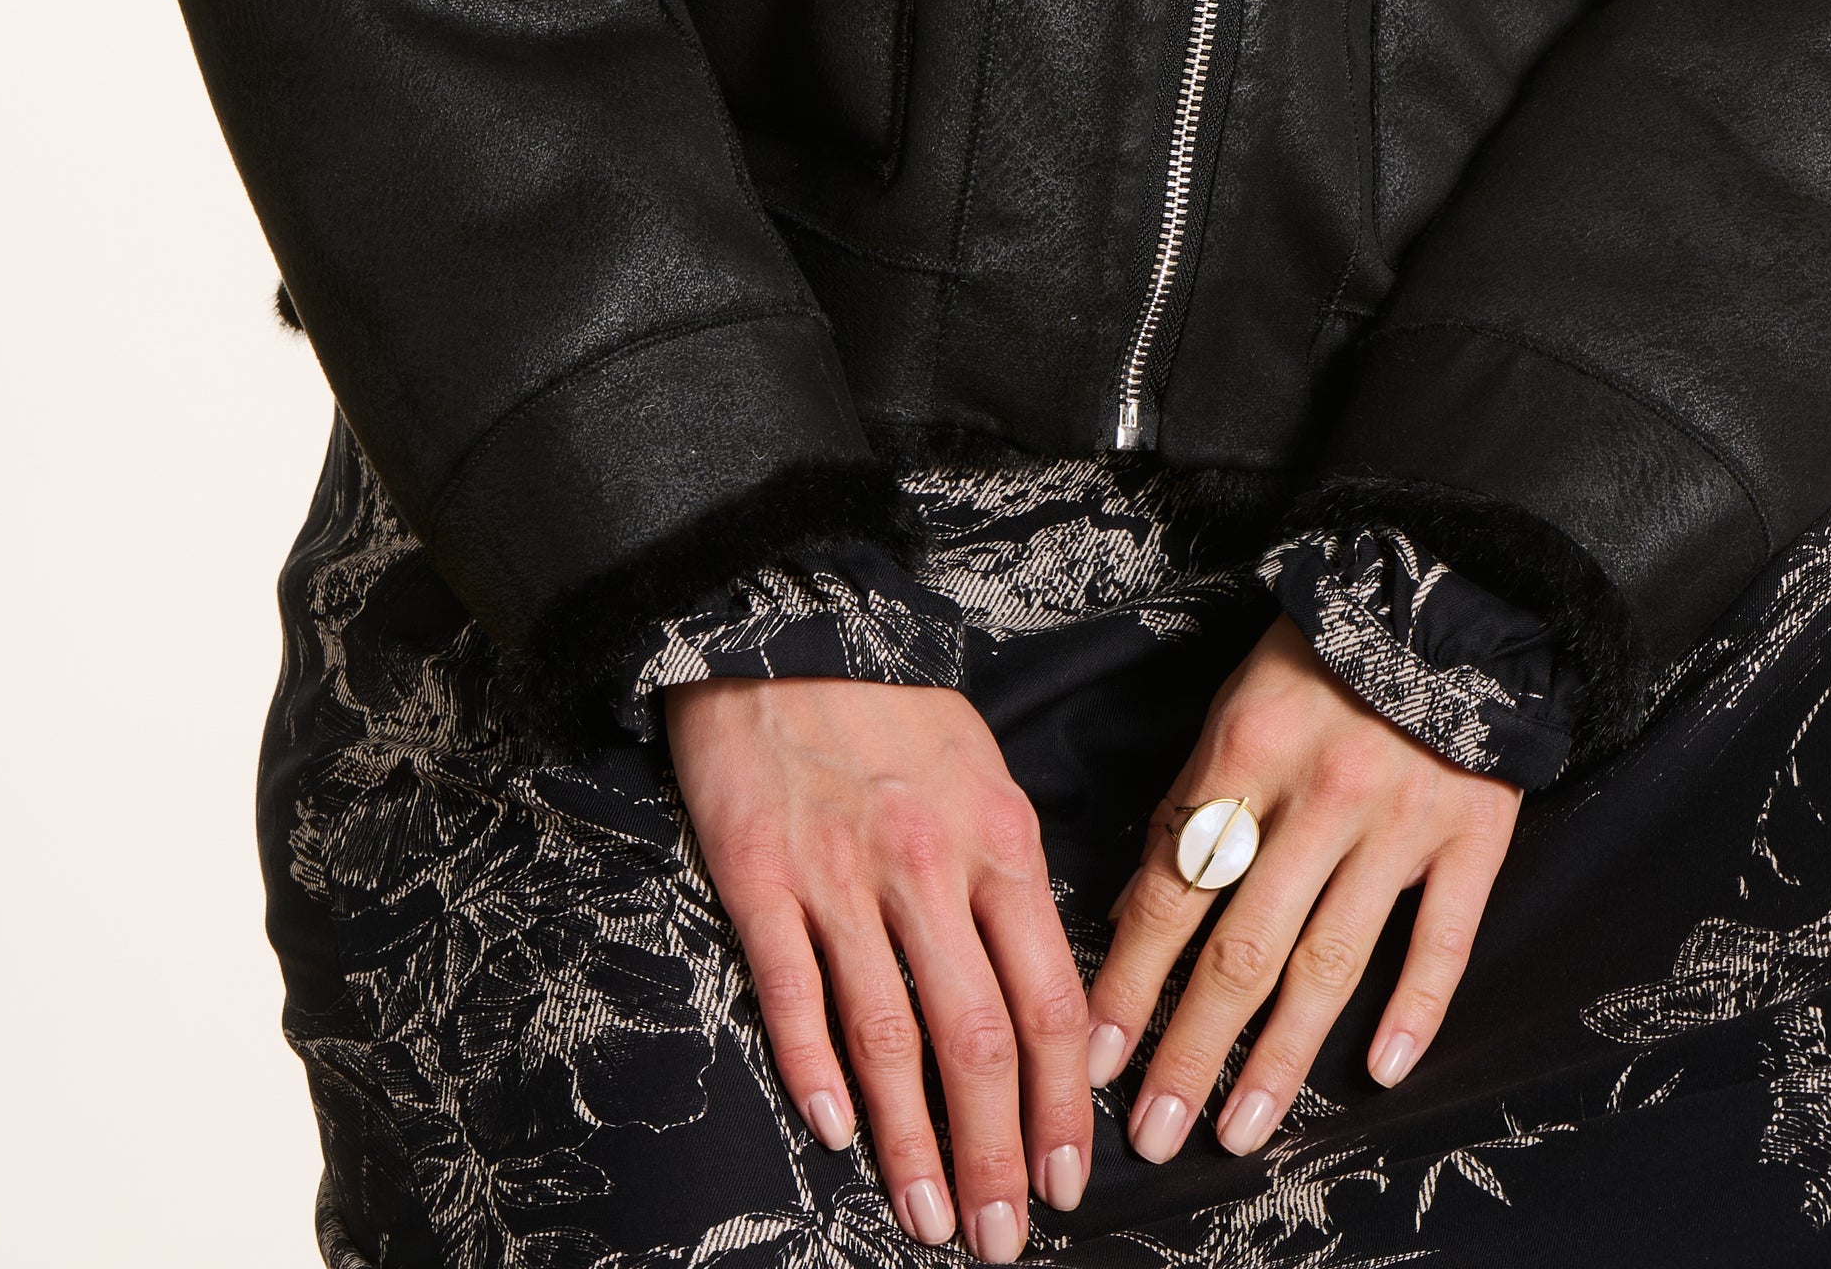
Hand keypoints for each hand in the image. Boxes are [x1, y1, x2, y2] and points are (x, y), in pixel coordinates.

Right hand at [664, 673, 1089, 1257]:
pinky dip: (816, 1072)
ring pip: (889, 1037)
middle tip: (1005, 1240)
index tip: (1071, 1181)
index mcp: (998, 838)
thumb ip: (1013, 881)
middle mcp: (928, 864)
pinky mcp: (759, 874)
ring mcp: (840, 873)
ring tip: (932, 1220)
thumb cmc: (895, 709)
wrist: (787, 623)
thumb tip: (1052, 1000)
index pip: (1049, 998)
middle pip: (978, 1038)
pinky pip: (793, 992)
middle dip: (999, 1154)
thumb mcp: (984, 773)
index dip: (1063, 1103)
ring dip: (913, 1146)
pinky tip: (838, 1135)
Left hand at [1088, 616, 1521, 1163]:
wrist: (1447, 603)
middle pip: (1245, 947)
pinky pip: (1442, 940)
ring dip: (1281, 1059)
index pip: (1175, 891)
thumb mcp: (1235, 706)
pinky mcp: (1473, 835)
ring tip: (1241, 1132)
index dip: (1131, 981)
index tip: (1095, 1059)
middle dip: (1192, 1052)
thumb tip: (1136, 915)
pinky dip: (1414, 1010)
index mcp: (1249, 755)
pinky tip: (1381, 1072)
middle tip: (1156, 1137)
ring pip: (1332, 961)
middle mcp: (1323, 795)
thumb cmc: (1321, 661)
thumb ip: (1189, 807)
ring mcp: (1402, 821)